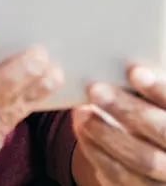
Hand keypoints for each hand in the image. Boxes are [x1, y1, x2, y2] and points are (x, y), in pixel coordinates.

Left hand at [74, 64, 165, 183]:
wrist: (155, 149)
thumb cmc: (152, 109)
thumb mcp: (153, 96)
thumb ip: (146, 83)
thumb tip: (119, 64)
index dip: (158, 88)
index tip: (133, 71)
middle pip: (161, 131)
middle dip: (126, 109)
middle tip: (95, 90)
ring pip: (141, 160)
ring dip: (106, 134)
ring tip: (81, 113)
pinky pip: (121, 180)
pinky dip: (99, 155)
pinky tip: (84, 134)